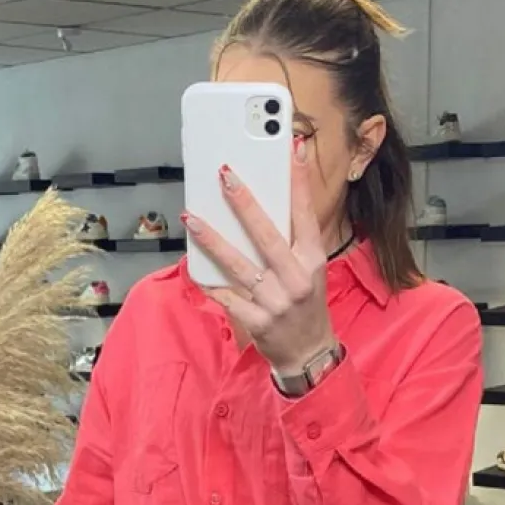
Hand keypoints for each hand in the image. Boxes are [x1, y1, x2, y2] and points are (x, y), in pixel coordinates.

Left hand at [181, 137, 337, 376]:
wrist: (309, 355)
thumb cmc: (306, 305)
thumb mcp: (310, 272)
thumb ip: (292, 243)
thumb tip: (262, 207)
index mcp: (313, 261)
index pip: (306, 215)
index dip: (299, 182)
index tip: (292, 149)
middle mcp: (296, 279)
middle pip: (267, 235)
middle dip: (244, 203)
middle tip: (225, 176)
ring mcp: (276, 302)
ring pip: (240, 265)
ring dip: (213, 239)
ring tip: (192, 217)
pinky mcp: (258, 322)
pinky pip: (227, 297)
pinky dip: (209, 282)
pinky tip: (192, 265)